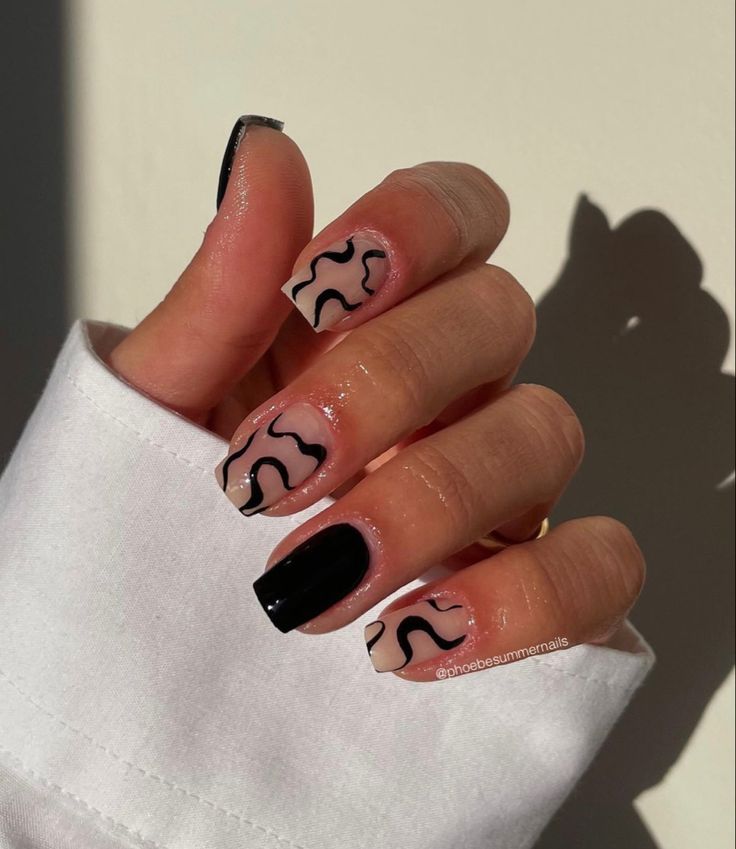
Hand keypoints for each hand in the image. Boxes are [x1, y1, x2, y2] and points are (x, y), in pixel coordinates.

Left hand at [110, 116, 644, 680]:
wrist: (182, 628)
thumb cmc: (177, 499)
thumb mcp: (169, 404)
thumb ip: (220, 296)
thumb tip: (264, 157)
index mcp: (376, 320)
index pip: (459, 213)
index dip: (414, 225)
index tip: (316, 289)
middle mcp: (456, 385)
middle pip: (500, 316)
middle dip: (388, 384)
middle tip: (275, 467)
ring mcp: (504, 483)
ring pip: (548, 436)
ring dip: (428, 506)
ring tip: (310, 582)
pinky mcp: (534, 585)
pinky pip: (598, 568)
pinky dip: (522, 603)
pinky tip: (407, 640)